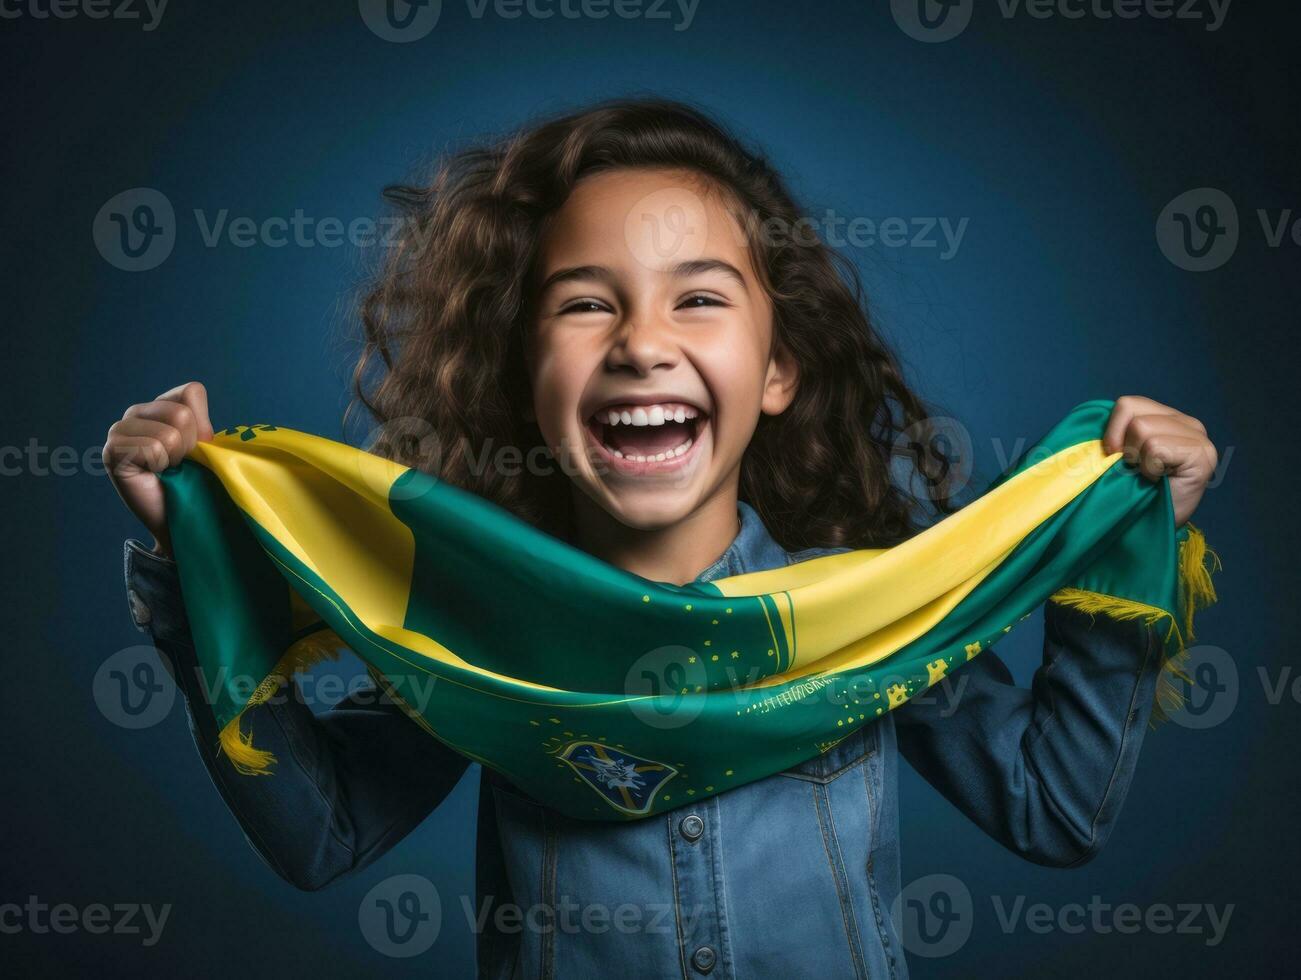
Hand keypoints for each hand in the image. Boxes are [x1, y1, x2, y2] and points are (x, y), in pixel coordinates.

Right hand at [103, 381, 213, 557]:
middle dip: (189, 446)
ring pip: (169, 434)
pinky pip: (153, 449)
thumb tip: (203, 434)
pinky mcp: (112, 450)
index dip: (203, 426)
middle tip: (178, 464)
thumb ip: (203, 426)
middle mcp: (136, 411)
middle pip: (182, 414)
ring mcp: (119, 429)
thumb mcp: (205, 447)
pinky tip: (150, 475)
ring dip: (175, 459)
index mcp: (161, 404)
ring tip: (165, 470)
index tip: (195, 449)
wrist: (178, 517)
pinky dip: (160, 467)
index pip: (192, 391)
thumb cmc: (193, 480)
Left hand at [1102, 395, 1216, 525]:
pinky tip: (1160, 482)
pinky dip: (1149, 468)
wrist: (1148, 534)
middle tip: (1134, 470)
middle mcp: (1188, 423)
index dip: (1111, 432)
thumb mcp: (1118, 457)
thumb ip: (1115, 433)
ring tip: (1149, 477)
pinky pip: (1155, 447)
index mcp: (1167, 418)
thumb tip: (1087, 422)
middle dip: (1122, 445)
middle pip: (1131, 410)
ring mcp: (1199, 437)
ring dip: (1136, 460)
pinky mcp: (1203, 455)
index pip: (1127, 403)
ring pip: (1142, 429)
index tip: (1115, 458)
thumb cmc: (1131, 496)